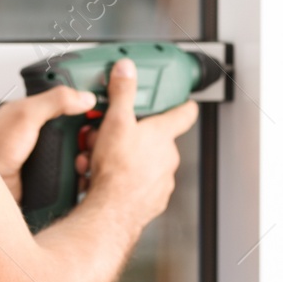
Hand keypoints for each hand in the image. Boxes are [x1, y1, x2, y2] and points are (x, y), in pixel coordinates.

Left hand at [0, 85, 96, 201]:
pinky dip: (84, 173)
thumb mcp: (24, 117)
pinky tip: (81, 174)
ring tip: (85, 158)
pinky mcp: (53, 176)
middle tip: (94, 136)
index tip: (106, 99)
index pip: (70, 98)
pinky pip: (78, 172)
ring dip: (90, 154)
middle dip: (94, 131)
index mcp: (37, 111)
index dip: (89, 98)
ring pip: (84, 150)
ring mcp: (50, 154)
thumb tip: (84, 96)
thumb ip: (54, 101)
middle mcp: (44, 132)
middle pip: (83, 125)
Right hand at [83, 59, 198, 227]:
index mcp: (163, 135)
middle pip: (154, 140)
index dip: (183, 105)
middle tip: (108, 137)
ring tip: (97, 160)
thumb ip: (122, 93)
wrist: (112, 211)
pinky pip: (138, 185)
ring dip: (123, 159)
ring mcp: (162, 181)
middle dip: (131, 137)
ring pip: (143, 163)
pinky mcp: (151, 201)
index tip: (182, 102)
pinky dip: (123, 181)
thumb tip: (126, 70)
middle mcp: (168, 158)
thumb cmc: (117, 170)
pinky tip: (103, 178)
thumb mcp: (116, 121)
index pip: (184, 114)